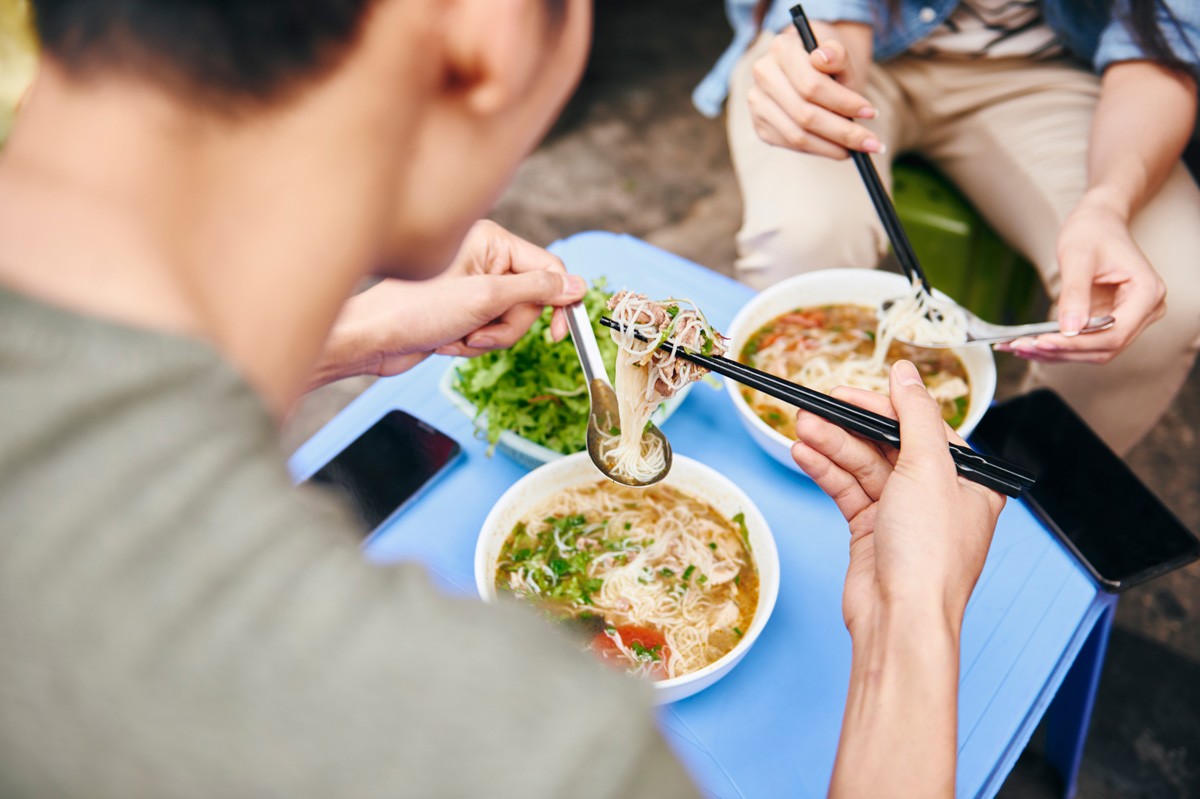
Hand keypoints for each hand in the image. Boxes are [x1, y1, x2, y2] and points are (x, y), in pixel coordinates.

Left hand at [312, 221, 584, 386]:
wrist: (370, 339)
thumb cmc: (415, 310)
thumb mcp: (485, 299)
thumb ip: (537, 290)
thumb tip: (578, 284)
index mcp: (491, 242)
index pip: (547, 268)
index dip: (558, 302)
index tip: (559, 333)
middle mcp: (484, 258)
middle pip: (530, 300)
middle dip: (506, 326)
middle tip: (477, 332)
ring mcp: (473, 285)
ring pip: (511, 320)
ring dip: (487, 339)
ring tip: (456, 337)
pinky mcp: (462, 309)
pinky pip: (489, 332)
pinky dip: (472, 344)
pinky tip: (445, 342)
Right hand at [747, 22, 880, 158]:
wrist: (810, 67)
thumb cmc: (829, 63)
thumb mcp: (841, 55)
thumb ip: (838, 54)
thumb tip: (823, 57)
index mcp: (782, 48)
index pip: (811, 85)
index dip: (843, 102)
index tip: (871, 112)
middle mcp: (763, 75)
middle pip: (804, 114)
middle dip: (842, 132)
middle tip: (871, 143)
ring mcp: (757, 102)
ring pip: (796, 136)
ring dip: (831, 147)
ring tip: (858, 149)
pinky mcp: (760, 125)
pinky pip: (790, 145)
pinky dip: (818, 150)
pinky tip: (837, 148)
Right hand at [790, 361, 1004, 633]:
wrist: (901, 619)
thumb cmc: (930, 554)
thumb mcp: (928, 468)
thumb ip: (914, 414)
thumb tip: (905, 372)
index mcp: (967, 479)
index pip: (922, 426)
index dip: (883, 405)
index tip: (848, 390)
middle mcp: (937, 495)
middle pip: (887, 443)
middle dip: (849, 425)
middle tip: (814, 406)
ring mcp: (903, 514)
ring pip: (862, 466)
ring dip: (831, 445)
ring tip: (801, 427)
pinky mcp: (872, 531)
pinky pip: (847, 490)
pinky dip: (826, 472)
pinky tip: (804, 454)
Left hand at [998, 196, 1165, 363]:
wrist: (1098, 224)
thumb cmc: (1092, 233)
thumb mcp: (1078, 258)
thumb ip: (1075, 294)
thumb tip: (1070, 329)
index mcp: (1147, 293)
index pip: (1115, 332)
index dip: (1078, 342)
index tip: (1042, 341)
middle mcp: (1146, 311)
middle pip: (1105, 347)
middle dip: (1062, 350)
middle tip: (1021, 347)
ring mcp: (1130, 320)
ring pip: (1094, 351)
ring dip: (1056, 353)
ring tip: (1019, 347)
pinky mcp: (1111, 323)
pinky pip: (1085, 343)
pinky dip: (1057, 346)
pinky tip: (1029, 344)